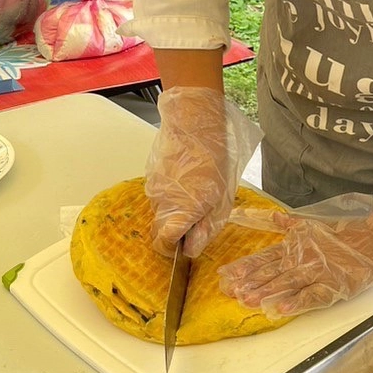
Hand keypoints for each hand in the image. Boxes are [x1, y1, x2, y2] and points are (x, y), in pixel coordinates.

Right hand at [144, 88, 234, 257]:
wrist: (194, 123)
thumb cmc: (213, 159)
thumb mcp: (221, 200)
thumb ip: (205, 228)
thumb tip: (191, 249)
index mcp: (179, 213)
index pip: (162, 244)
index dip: (172, 249)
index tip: (184, 244)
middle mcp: (161, 203)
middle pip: (160, 227)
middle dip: (176, 228)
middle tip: (199, 214)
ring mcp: (153, 187)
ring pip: (161, 208)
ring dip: (175, 207)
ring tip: (196, 188)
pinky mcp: (151, 174)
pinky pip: (160, 191)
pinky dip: (171, 191)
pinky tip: (187, 175)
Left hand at [219, 190, 372, 318]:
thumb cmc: (343, 234)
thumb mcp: (312, 224)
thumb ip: (289, 224)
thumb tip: (272, 217)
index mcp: (295, 246)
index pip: (265, 257)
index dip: (245, 266)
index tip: (225, 274)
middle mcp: (302, 259)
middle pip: (272, 272)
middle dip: (250, 282)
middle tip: (230, 292)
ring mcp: (316, 273)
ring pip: (287, 284)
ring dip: (266, 292)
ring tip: (247, 300)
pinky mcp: (332, 286)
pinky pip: (310, 296)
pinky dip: (295, 303)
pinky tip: (279, 309)